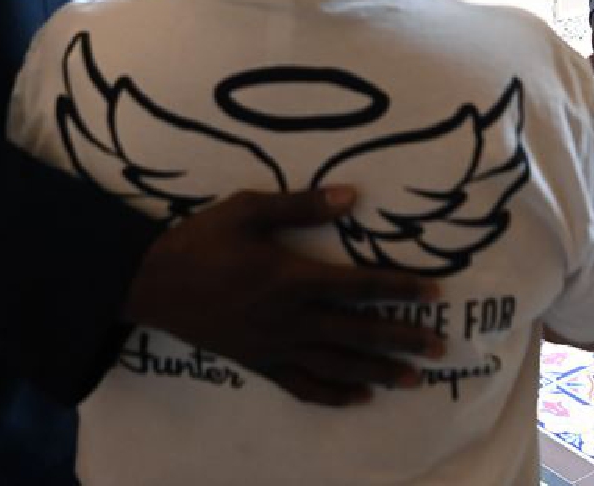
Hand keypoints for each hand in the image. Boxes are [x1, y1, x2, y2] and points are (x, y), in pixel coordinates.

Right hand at [124, 186, 445, 406]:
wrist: (152, 282)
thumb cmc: (202, 240)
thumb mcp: (248, 209)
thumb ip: (302, 205)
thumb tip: (353, 196)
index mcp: (292, 278)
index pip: (360, 287)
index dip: (400, 289)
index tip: (434, 293)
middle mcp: (290, 319)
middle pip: (358, 333)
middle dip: (403, 340)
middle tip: (440, 347)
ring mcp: (275, 346)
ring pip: (338, 365)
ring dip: (379, 372)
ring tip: (414, 380)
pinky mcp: (259, 363)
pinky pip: (303, 385)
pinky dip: (334, 394)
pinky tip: (359, 398)